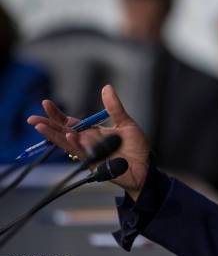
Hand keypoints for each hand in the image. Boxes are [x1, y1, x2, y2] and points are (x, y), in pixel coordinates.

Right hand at [27, 85, 149, 200]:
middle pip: (63, 133)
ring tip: (41, 126)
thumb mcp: (126, 123)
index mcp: (93, 132)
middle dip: (48, 126)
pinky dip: (77, 145)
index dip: (58, 115)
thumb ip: (114, 108)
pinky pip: (84, 153)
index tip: (46, 104)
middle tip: (32, 119)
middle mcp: (88, 143)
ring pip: (68, 144)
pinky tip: (70, 136)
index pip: (71, 123)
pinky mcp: (96, 164)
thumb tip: (106, 87)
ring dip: (55, 136)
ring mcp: (90, 154)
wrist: (147, 167)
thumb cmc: (136, 148)